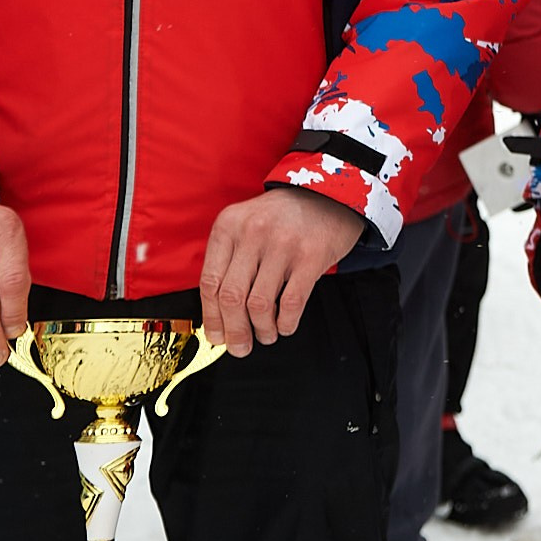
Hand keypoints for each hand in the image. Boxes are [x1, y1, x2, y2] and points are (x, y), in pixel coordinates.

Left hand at [199, 188, 365, 357]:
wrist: (330, 193)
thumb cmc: (284, 216)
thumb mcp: (247, 225)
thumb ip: (230, 261)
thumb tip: (219, 316)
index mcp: (229, 225)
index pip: (210, 282)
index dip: (212, 317)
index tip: (217, 336)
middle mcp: (252, 232)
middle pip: (232, 297)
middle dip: (235, 331)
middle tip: (240, 347)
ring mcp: (283, 244)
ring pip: (259, 304)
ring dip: (262, 329)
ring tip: (267, 335)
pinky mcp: (311, 255)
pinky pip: (292, 302)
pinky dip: (286, 322)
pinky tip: (286, 325)